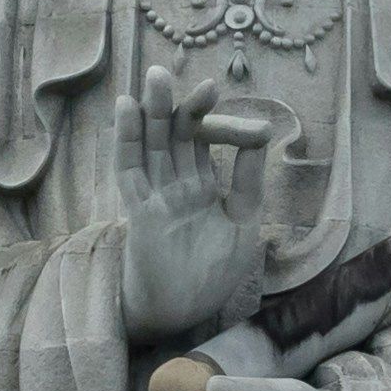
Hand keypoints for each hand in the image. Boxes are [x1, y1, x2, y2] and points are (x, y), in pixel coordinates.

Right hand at [113, 60, 264, 343]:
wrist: (185, 313)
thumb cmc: (213, 275)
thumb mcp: (244, 222)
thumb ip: (250, 180)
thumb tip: (264, 135)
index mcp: (203, 188)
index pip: (206, 143)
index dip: (219, 124)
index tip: (239, 113)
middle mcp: (177, 186)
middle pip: (177, 136)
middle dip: (182, 106)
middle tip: (190, 77)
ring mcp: (156, 195)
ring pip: (153, 144)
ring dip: (154, 111)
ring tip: (157, 76)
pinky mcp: (139, 210)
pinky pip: (130, 168)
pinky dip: (128, 138)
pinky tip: (126, 107)